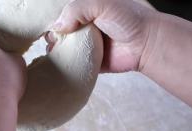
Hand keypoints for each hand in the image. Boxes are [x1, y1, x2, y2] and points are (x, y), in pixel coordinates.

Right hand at [50, 0, 191, 108]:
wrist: (147, 43)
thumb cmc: (127, 19)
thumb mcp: (100, 3)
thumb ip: (77, 9)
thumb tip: (57, 26)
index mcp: (87, 9)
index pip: (63, 12)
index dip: (53, 18)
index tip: (45, 24)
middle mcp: (85, 26)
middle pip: (61, 31)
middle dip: (53, 35)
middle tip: (52, 40)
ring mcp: (88, 44)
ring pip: (65, 48)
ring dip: (57, 50)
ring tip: (52, 50)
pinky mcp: (92, 62)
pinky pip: (75, 64)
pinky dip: (67, 64)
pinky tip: (58, 63)